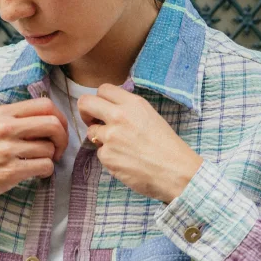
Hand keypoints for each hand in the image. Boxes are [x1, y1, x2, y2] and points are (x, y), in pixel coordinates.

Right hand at [0, 97, 69, 204]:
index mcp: (2, 113)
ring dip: (51, 158)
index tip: (59, 129)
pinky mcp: (10, 171)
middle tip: (58, 148)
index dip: (60, 117)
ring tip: (41, 162)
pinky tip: (38, 173)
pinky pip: (44, 167)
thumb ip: (16, 119)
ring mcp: (7, 150)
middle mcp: (5, 128)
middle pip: (53, 124)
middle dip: (63, 138)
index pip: (45, 105)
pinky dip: (46, 171)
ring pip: (49, 148)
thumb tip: (48, 119)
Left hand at [77, 83, 203, 202]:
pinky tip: (125, 160)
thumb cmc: (167, 146)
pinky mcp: (106, 156)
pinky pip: (100, 153)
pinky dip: (109, 157)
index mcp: (132, 103)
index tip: (101, 109)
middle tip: (92, 121)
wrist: (174, 171)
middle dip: (85, 112)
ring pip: (91, 132)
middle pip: (85, 103)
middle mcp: (119, 116)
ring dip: (101, 138)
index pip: (103, 89)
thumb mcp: (150, 116)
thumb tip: (109, 109)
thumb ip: (129, 109)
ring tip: (121, 147)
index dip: (99, 99)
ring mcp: (110, 136)